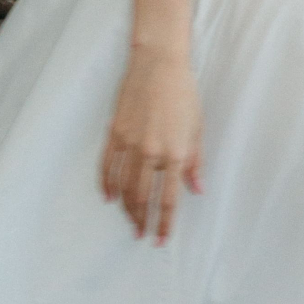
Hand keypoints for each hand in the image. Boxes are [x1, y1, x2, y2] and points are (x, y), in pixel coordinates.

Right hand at [100, 47, 203, 243]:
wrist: (159, 64)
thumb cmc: (183, 94)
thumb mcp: (197, 129)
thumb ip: (194, 162)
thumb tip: (196, 189)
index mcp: (174, 153)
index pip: (168, 199)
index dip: (164, 224)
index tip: (161, 239)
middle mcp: (150, 152)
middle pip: (143, 198)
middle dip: (142, 221)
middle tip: (142, 235)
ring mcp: (130, 143)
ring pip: (123, 186)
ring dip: (126, 208)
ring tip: (130, 221)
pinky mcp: (115, 132)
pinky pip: (107, 165)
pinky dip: (107, 184)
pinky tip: (109, 197)